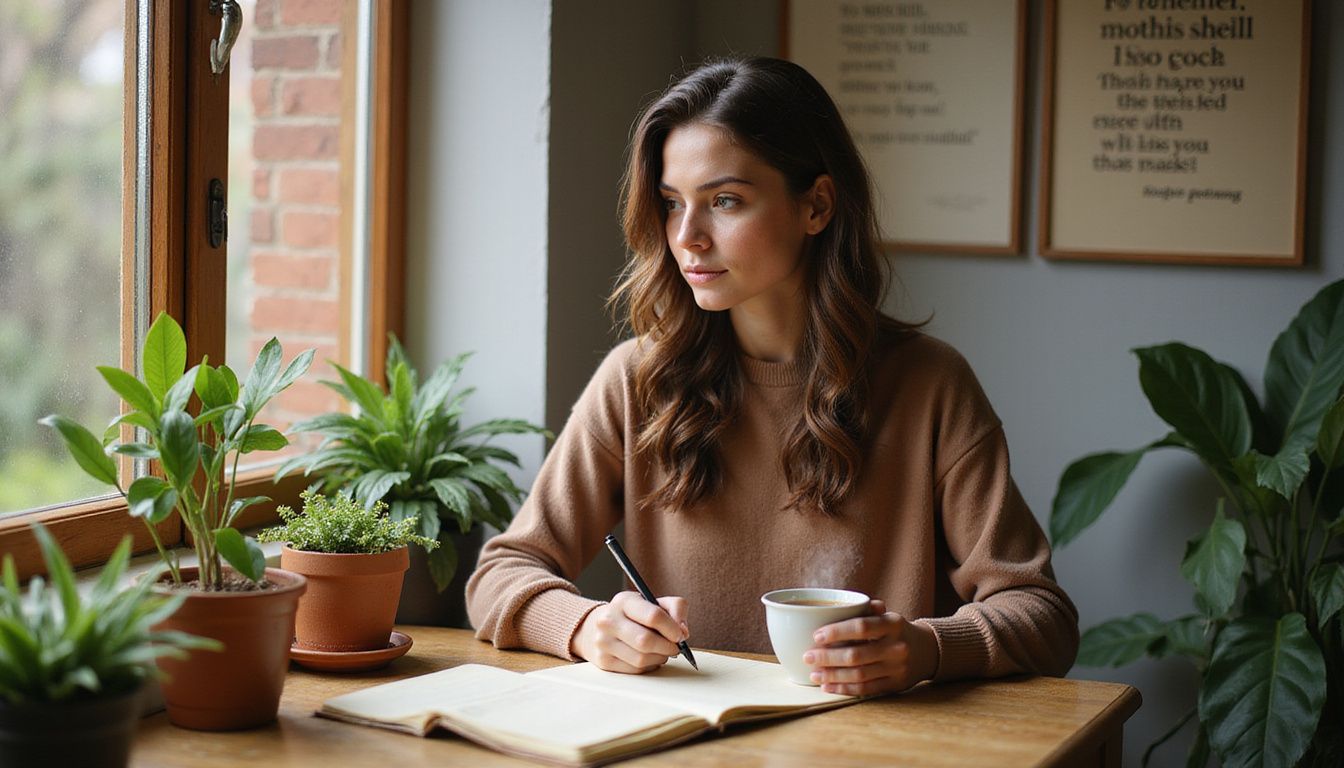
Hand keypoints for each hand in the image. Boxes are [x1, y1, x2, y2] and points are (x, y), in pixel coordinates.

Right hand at [570, 591, 688, 673]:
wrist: (598, 627)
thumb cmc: (633, 615)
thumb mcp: (653, 602)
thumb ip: (676, 608)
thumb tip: (683, 632)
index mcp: (624, 601)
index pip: (653, 616)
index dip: (672, 628)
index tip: (680, 634)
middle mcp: (609, 621)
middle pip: (646, 641)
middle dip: (667, 647)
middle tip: (675, 647)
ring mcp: (603, 643)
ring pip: (641, 659)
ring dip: (659, 658)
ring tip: (662, 652)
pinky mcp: (603, 661)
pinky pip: (635, 670)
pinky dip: (648, 666)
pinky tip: (649, 658)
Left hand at [803, 599, 938, 695]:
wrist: (928, 651)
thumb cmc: (896, 631)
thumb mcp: (888, 616)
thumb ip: (867, 610)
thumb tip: (841, 604)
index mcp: (893, 624)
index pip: (861, 627)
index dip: (837, 632)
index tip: (816, 636)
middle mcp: (896, 647)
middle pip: (856, 655)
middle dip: (828, 657)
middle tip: (807, 656)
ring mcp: (897, 668)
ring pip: (859, 675)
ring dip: (833, 675)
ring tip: (814, 673)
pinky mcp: (895, 685)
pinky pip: (865, 689)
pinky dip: (844, 688)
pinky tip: (827, 686)